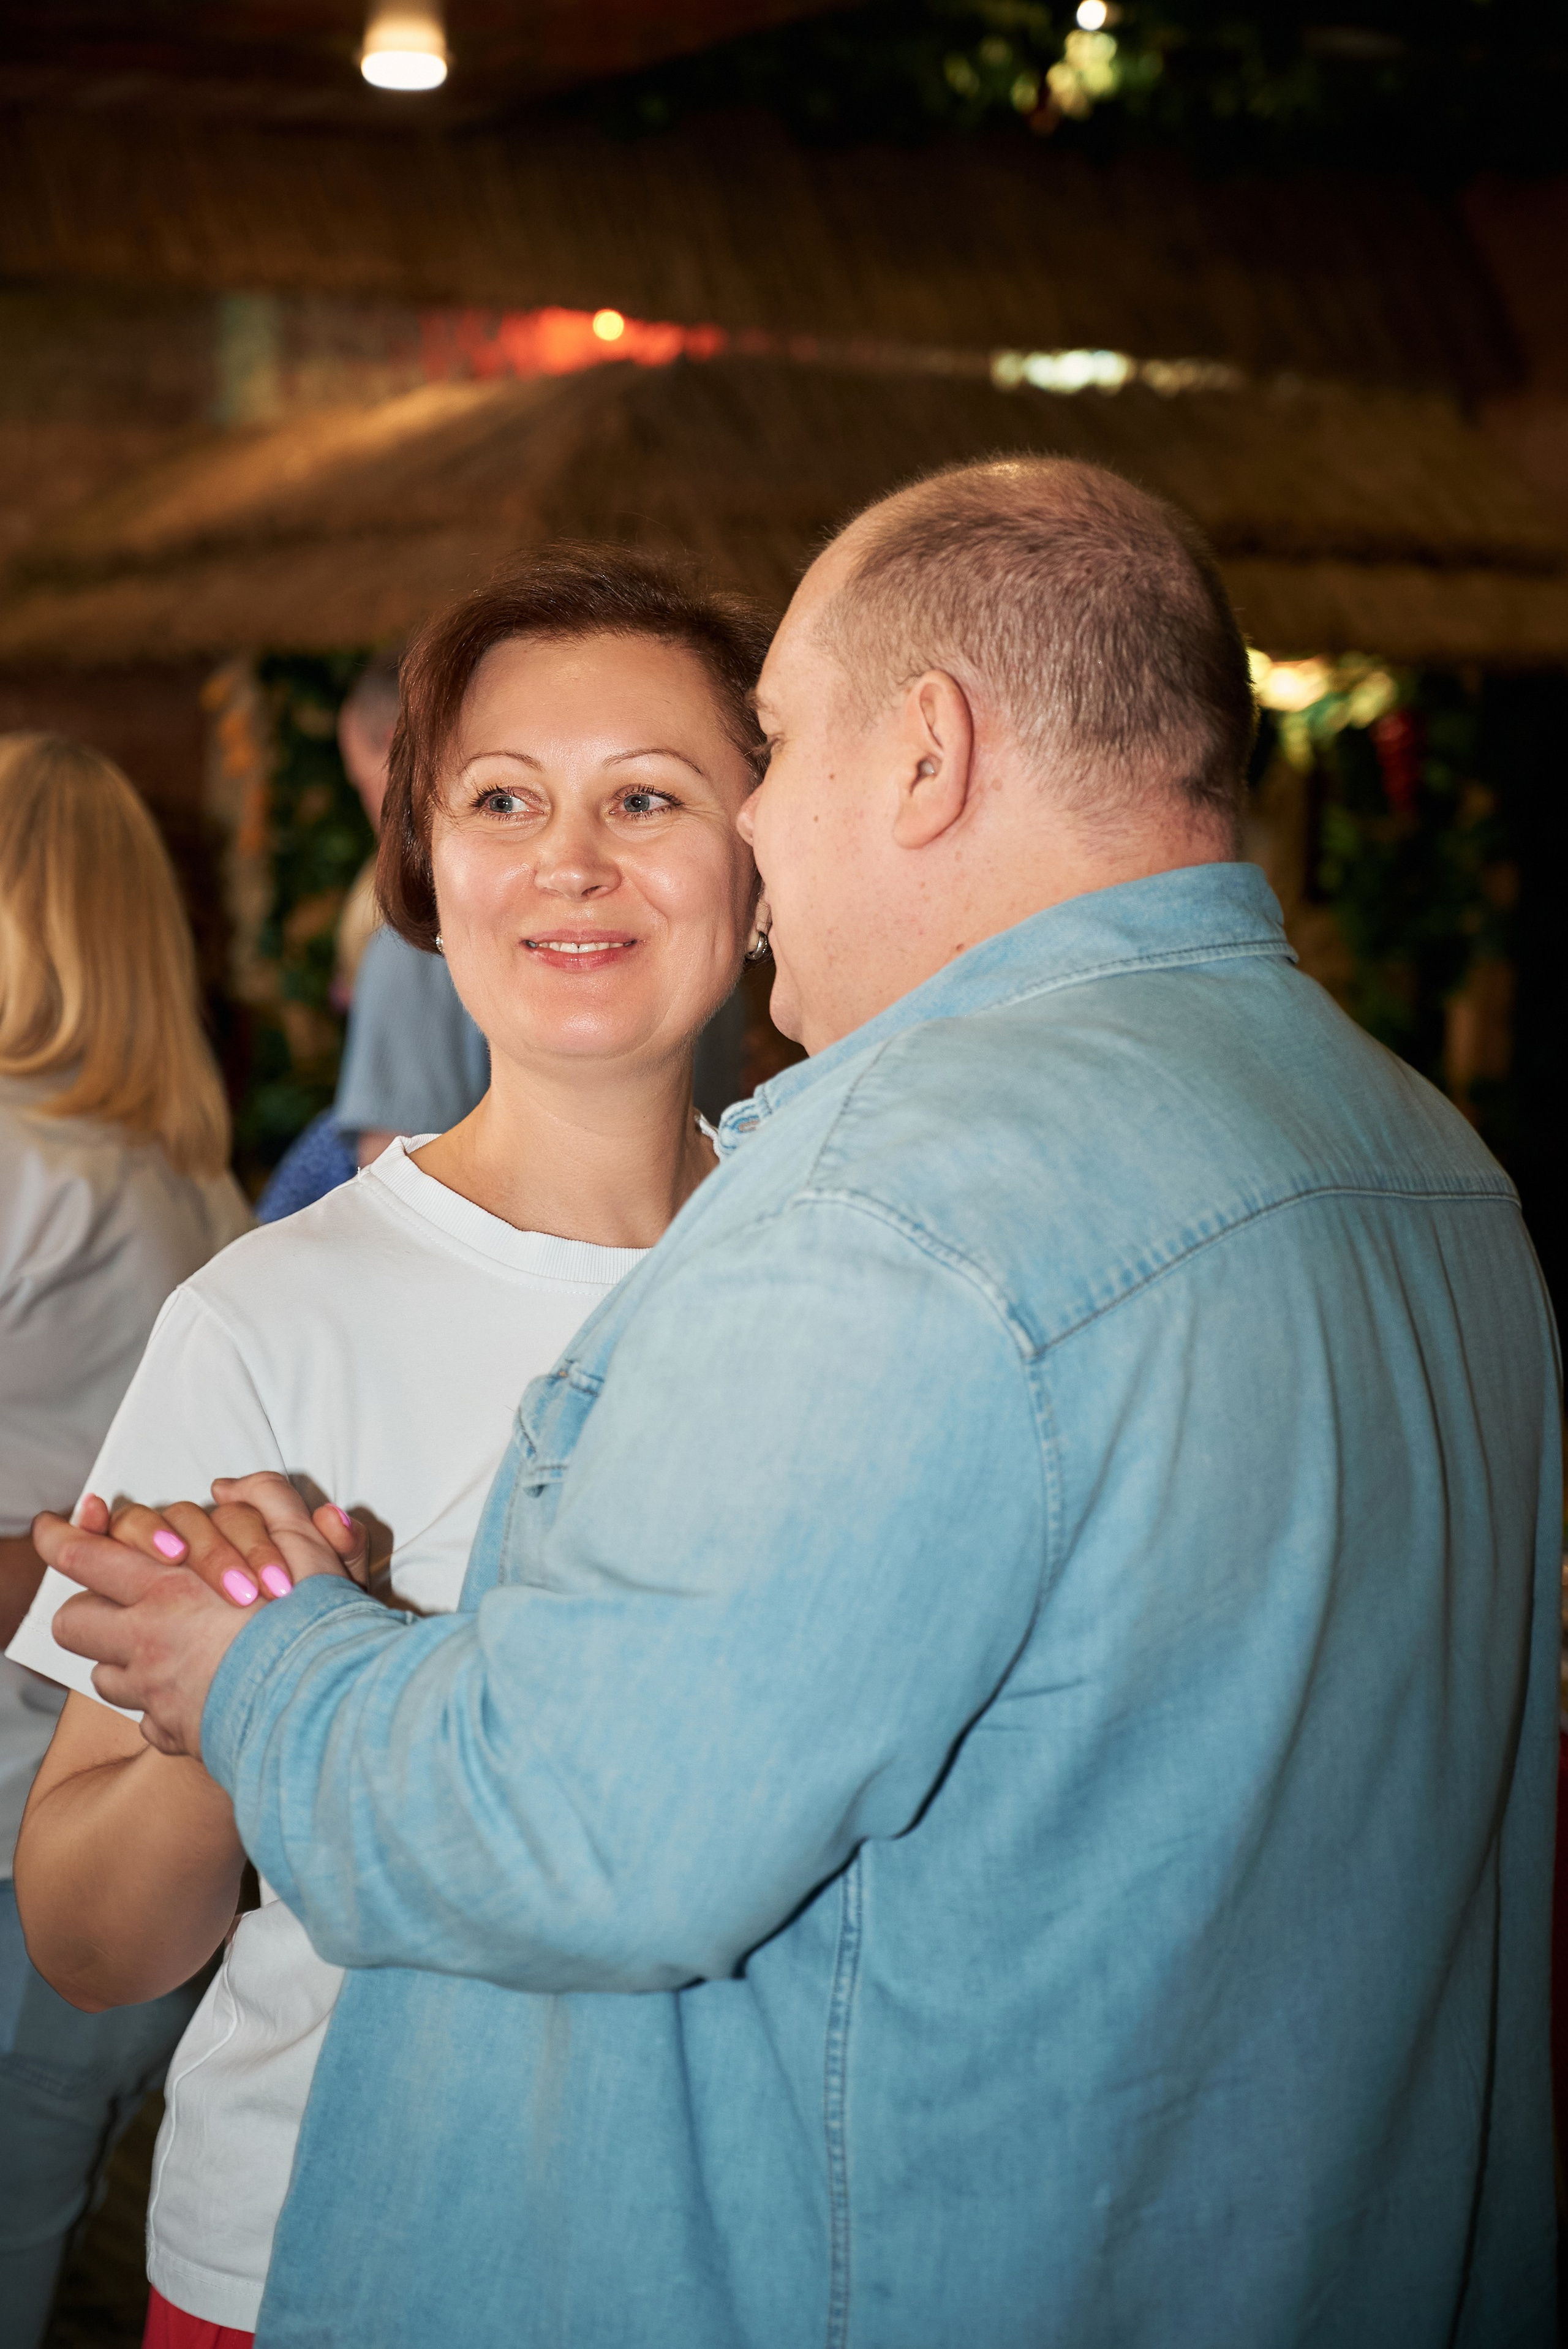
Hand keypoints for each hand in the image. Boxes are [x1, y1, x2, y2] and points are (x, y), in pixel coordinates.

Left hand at [29, 1480, 366, 1758]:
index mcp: (169, 1591)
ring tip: (167, 1647)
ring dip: (126, 1657)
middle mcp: (148, 1644)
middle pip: (75, 1622)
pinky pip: (147, 1718)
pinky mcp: (175, 1736)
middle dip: (86, 1606)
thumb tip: (227, 1488)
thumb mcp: (303, 1545)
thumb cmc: (315, 1627)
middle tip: (115, 1599)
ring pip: (107, 1675)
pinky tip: (198, 1690)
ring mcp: (156, 1696)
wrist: (328, 1712)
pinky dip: (162, 1702)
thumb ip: (267, 1501)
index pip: (84, 1557)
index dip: (60, 1537)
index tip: (49, 1527)